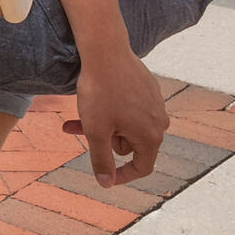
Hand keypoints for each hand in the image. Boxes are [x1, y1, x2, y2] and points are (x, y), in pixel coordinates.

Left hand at [66, 44, 167, 186]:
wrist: (105, 51)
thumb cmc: (100, 92)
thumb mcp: (96, 131)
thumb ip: (101, 161)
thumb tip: (107, 184)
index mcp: (151, 136)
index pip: (142, 167)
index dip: (122, 175)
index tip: (104, 175)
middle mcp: (159, 121)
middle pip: (129, 144)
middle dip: (103, 140)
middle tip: (76, 128)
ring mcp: (155, 103)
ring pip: (125, 125)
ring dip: (102, 124)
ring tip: (77, 115)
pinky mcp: (148, 88)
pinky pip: (129, 108)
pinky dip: (110, 109)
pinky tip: (95, 98)